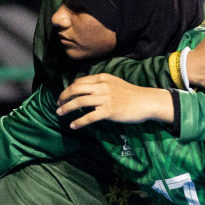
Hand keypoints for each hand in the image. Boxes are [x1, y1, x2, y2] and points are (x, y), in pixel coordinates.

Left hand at [57, 75, 174, 128]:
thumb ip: (101, 85)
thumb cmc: (132, 94)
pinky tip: (73, 125)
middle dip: (64, 97)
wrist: (147, 101)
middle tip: (58, 104)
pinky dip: (79, 122)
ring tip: (59, 114)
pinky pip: (89, 117)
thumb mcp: (115, 84)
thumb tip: (86, 92)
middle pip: (76, 89)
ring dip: (67, 108)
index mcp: (103, 78)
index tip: (63, 96)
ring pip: (80, 102)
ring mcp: (105, 98)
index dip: (69, 89)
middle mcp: (102, 86)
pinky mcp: (109, 111)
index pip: (80, 81)